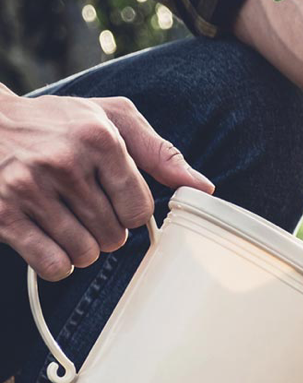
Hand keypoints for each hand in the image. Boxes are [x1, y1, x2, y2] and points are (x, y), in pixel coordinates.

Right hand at [0, 92, 211, 280]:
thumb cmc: (56, 122)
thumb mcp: (110, 118)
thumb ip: (159, 152)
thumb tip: (203, 187)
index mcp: (97, 138)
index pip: (140, 208)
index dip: (131, 212)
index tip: (116, 200)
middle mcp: (63, 162)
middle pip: (115, 235)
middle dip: (107, 231)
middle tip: (86, 209)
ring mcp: (28, 189)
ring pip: (86, 253)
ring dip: (83, 247)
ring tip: (67, 221)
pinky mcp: (3, 214)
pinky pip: (53, 264)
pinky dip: (58, 263)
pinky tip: (49, 240)